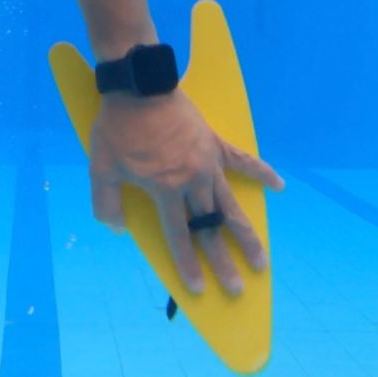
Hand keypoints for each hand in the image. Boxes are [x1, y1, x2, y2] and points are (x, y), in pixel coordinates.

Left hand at [87, 88, 283, 295]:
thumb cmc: (118, 128)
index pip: (179, 237)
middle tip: (237, 289)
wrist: (139, 86)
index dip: (189, 265)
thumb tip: (118, 230)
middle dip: (224, 263)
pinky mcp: (215, 144)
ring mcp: (208, 163)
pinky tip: (278, 186)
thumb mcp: (100, 168)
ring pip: (232, 205)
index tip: (200, 290)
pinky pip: (243, 161)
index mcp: (165, 190)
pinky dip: (262, 172)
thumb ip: (106, 203)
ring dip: (247, 235)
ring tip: (262, 260)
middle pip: (211, 229)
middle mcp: (192, 181)